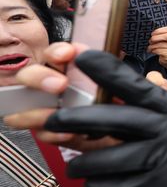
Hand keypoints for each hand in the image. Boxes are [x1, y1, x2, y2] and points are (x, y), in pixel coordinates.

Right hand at [4, 42, 119, 150]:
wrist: (120, 133)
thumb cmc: (115, 104)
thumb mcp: (119, 87)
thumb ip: (115, 74)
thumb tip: (122, 64)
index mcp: (67, 69)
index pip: (53, 54)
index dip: (57, 52)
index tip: (68, 54)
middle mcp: (50, 87)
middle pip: (28, 76)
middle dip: (40, 77)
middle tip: (60, 85)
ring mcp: (44, 110)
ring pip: (23, 107)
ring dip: (37, 110)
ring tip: (56, 113)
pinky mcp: (48, 132)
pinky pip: (40, 133)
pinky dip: (53, 134)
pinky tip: (68, 133)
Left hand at [41, 50, 166, 186]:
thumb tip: (135, 121)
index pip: (135, 85)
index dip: (106, 69)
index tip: (82, 56)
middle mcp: (164, 130)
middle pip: (109, 119)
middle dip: (74, 118)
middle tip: (52, 119)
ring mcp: (160, 159)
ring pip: (104, 158)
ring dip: (82, 163)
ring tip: (75, 166)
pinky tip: (98, 186)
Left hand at [148, 27, 166, 73]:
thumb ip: (166, 35)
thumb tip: (154, 34)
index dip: (160, 30)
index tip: (153, 33)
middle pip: (166, 36)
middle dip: (156, 37)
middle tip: (151, 40)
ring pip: (161, 44)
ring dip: (152, 45)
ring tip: (150, 47)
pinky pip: (159, 51)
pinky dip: (153, 50)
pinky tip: (152, 51)